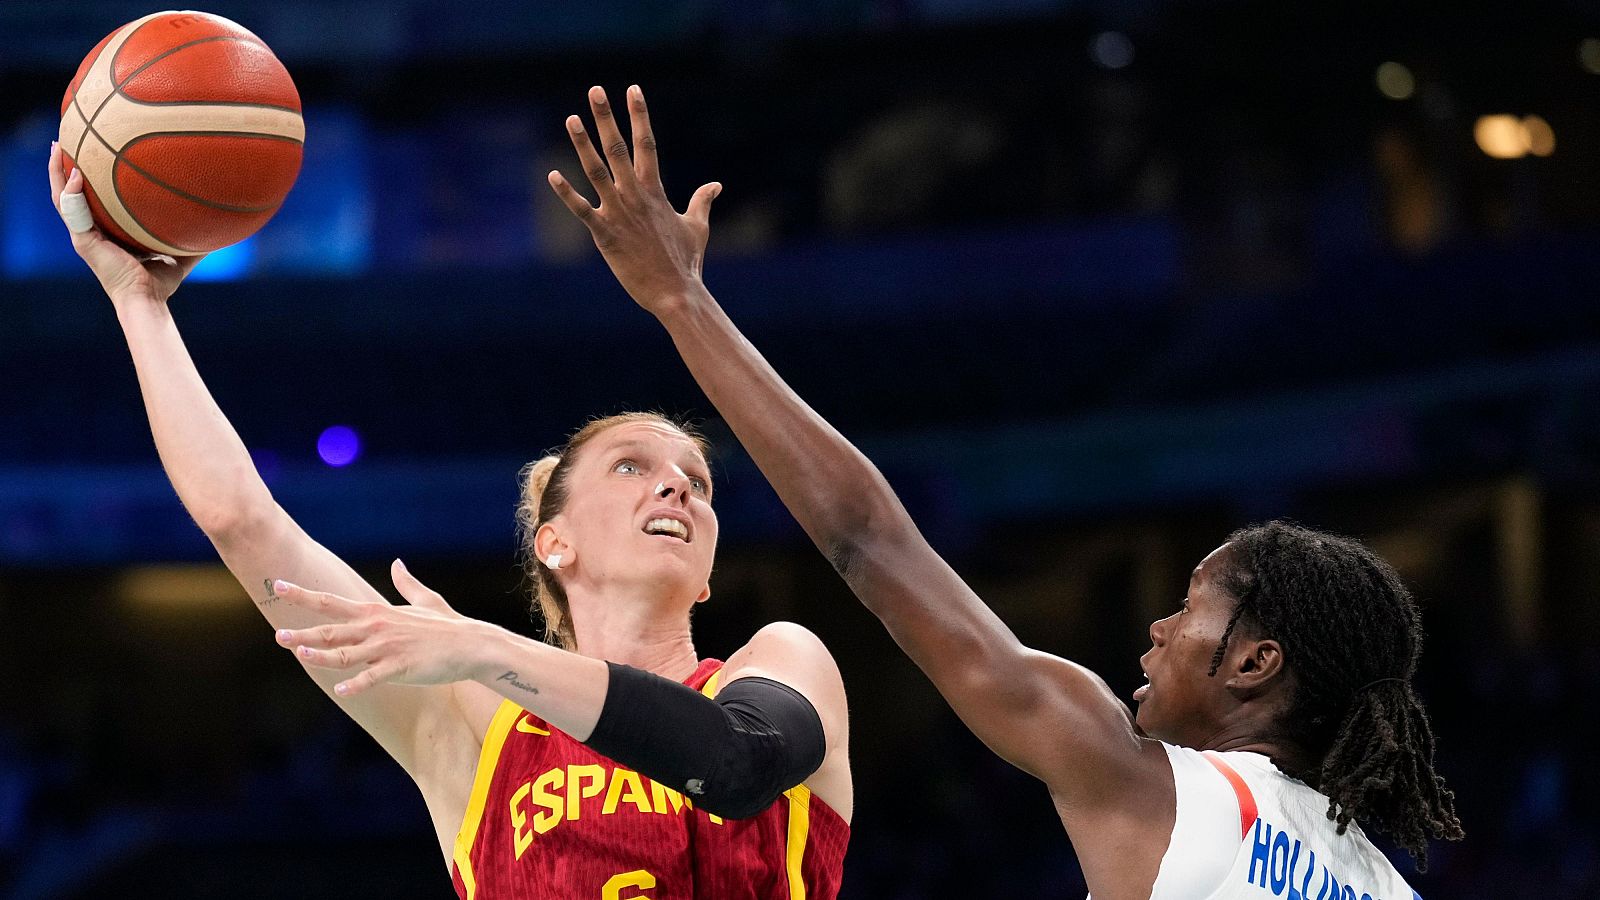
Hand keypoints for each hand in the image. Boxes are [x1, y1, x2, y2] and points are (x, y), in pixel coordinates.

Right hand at [48, 141, 204, 304]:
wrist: (147, 300)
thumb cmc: (160, 283)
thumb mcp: (176, 254)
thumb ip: (190, 239)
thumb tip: (217, 228)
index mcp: (105, 233)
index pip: (89, 200)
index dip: (84, 179)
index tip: (86, 154)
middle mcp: (90, 233)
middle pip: (69, 193)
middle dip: (62, 167)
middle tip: (62, 141)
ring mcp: (83, 237)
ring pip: (61, 198)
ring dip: (56, 172)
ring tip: (57, 147)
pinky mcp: (83, 243)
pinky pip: (72, 212)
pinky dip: (71, 190)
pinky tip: (76, 171)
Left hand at [272, 560, 491, 696]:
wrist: (472, 645)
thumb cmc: (448, 625)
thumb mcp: (426, 600)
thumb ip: (407, 583)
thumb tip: (397, 563)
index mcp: (376, 613)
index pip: (331, 602)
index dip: (302, 595)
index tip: (278, 586)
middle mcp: (377, 628)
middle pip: (332, 629)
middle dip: (303, 633)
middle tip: (278, 635)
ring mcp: (387, 648)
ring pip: (346, 653)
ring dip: (321, 655)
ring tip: (297, 655)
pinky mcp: (400, 668)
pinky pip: (372, 678)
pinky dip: (355, 684)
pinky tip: (340, 691)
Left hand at [548, 85, 720, 316]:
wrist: (675, 293)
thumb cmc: (687, 262)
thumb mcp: (697, 227)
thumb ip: (703, 201)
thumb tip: (716, 185)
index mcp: (655, 190)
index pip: (648, 143)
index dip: (640, 114)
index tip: (633, 89)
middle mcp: (635, 195)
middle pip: (619, 147)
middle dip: (606, 117)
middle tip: (595, 90)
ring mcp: (619, 213)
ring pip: (596, 171)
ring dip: (582, 144)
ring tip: (571, 119)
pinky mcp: (604, 234)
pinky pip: (581, 210)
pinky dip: (567, 193)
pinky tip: (552, 175)